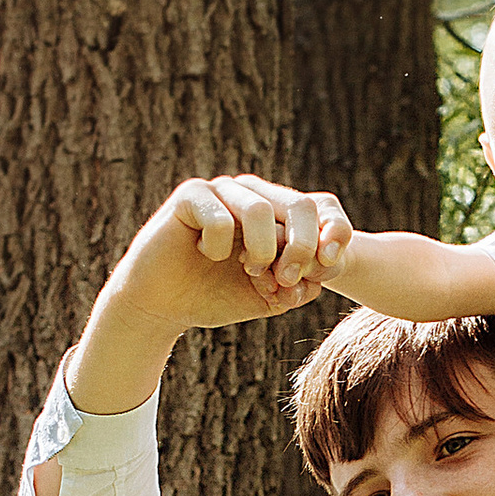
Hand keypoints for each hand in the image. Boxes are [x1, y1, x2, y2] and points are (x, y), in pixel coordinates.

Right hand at [150, 173, 350, 320]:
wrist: (162, 305)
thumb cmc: (214, 296)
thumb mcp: (267, 297)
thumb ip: (298, 285)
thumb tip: (324, 271)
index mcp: (276, 212)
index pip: (319, 211)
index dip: (332, 238)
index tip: (325, 273)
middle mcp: (252, 193)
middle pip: (300, 205)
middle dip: (302, 248)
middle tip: (289, 280)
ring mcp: (221, 190)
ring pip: (261, 210)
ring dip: (263, 250)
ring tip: (251, 272)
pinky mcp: (190, 195)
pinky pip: (220, 218)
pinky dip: (219, 247)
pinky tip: (205, 256)